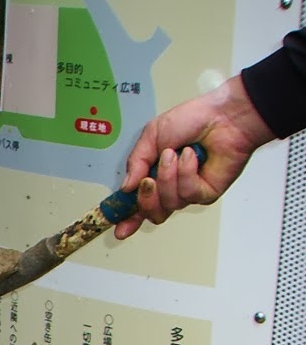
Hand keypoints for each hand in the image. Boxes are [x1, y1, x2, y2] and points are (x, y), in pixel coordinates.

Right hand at [114, 75, 274, 237]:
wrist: (225, 116)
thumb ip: (135, 162)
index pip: (138, 204)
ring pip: (169, 204)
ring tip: (174, 154)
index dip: (128, 219)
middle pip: (152, 212)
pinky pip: (188, 194)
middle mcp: (171, 187)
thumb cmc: (193, 119)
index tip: (118, 228)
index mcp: (154, 174)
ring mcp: (189, 191)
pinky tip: (192, 157)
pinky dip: (186, 173)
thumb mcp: (152, 135)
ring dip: (167, 178)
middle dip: (146, 199)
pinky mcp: (206, 193)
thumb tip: (126, 187)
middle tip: (147, 180)